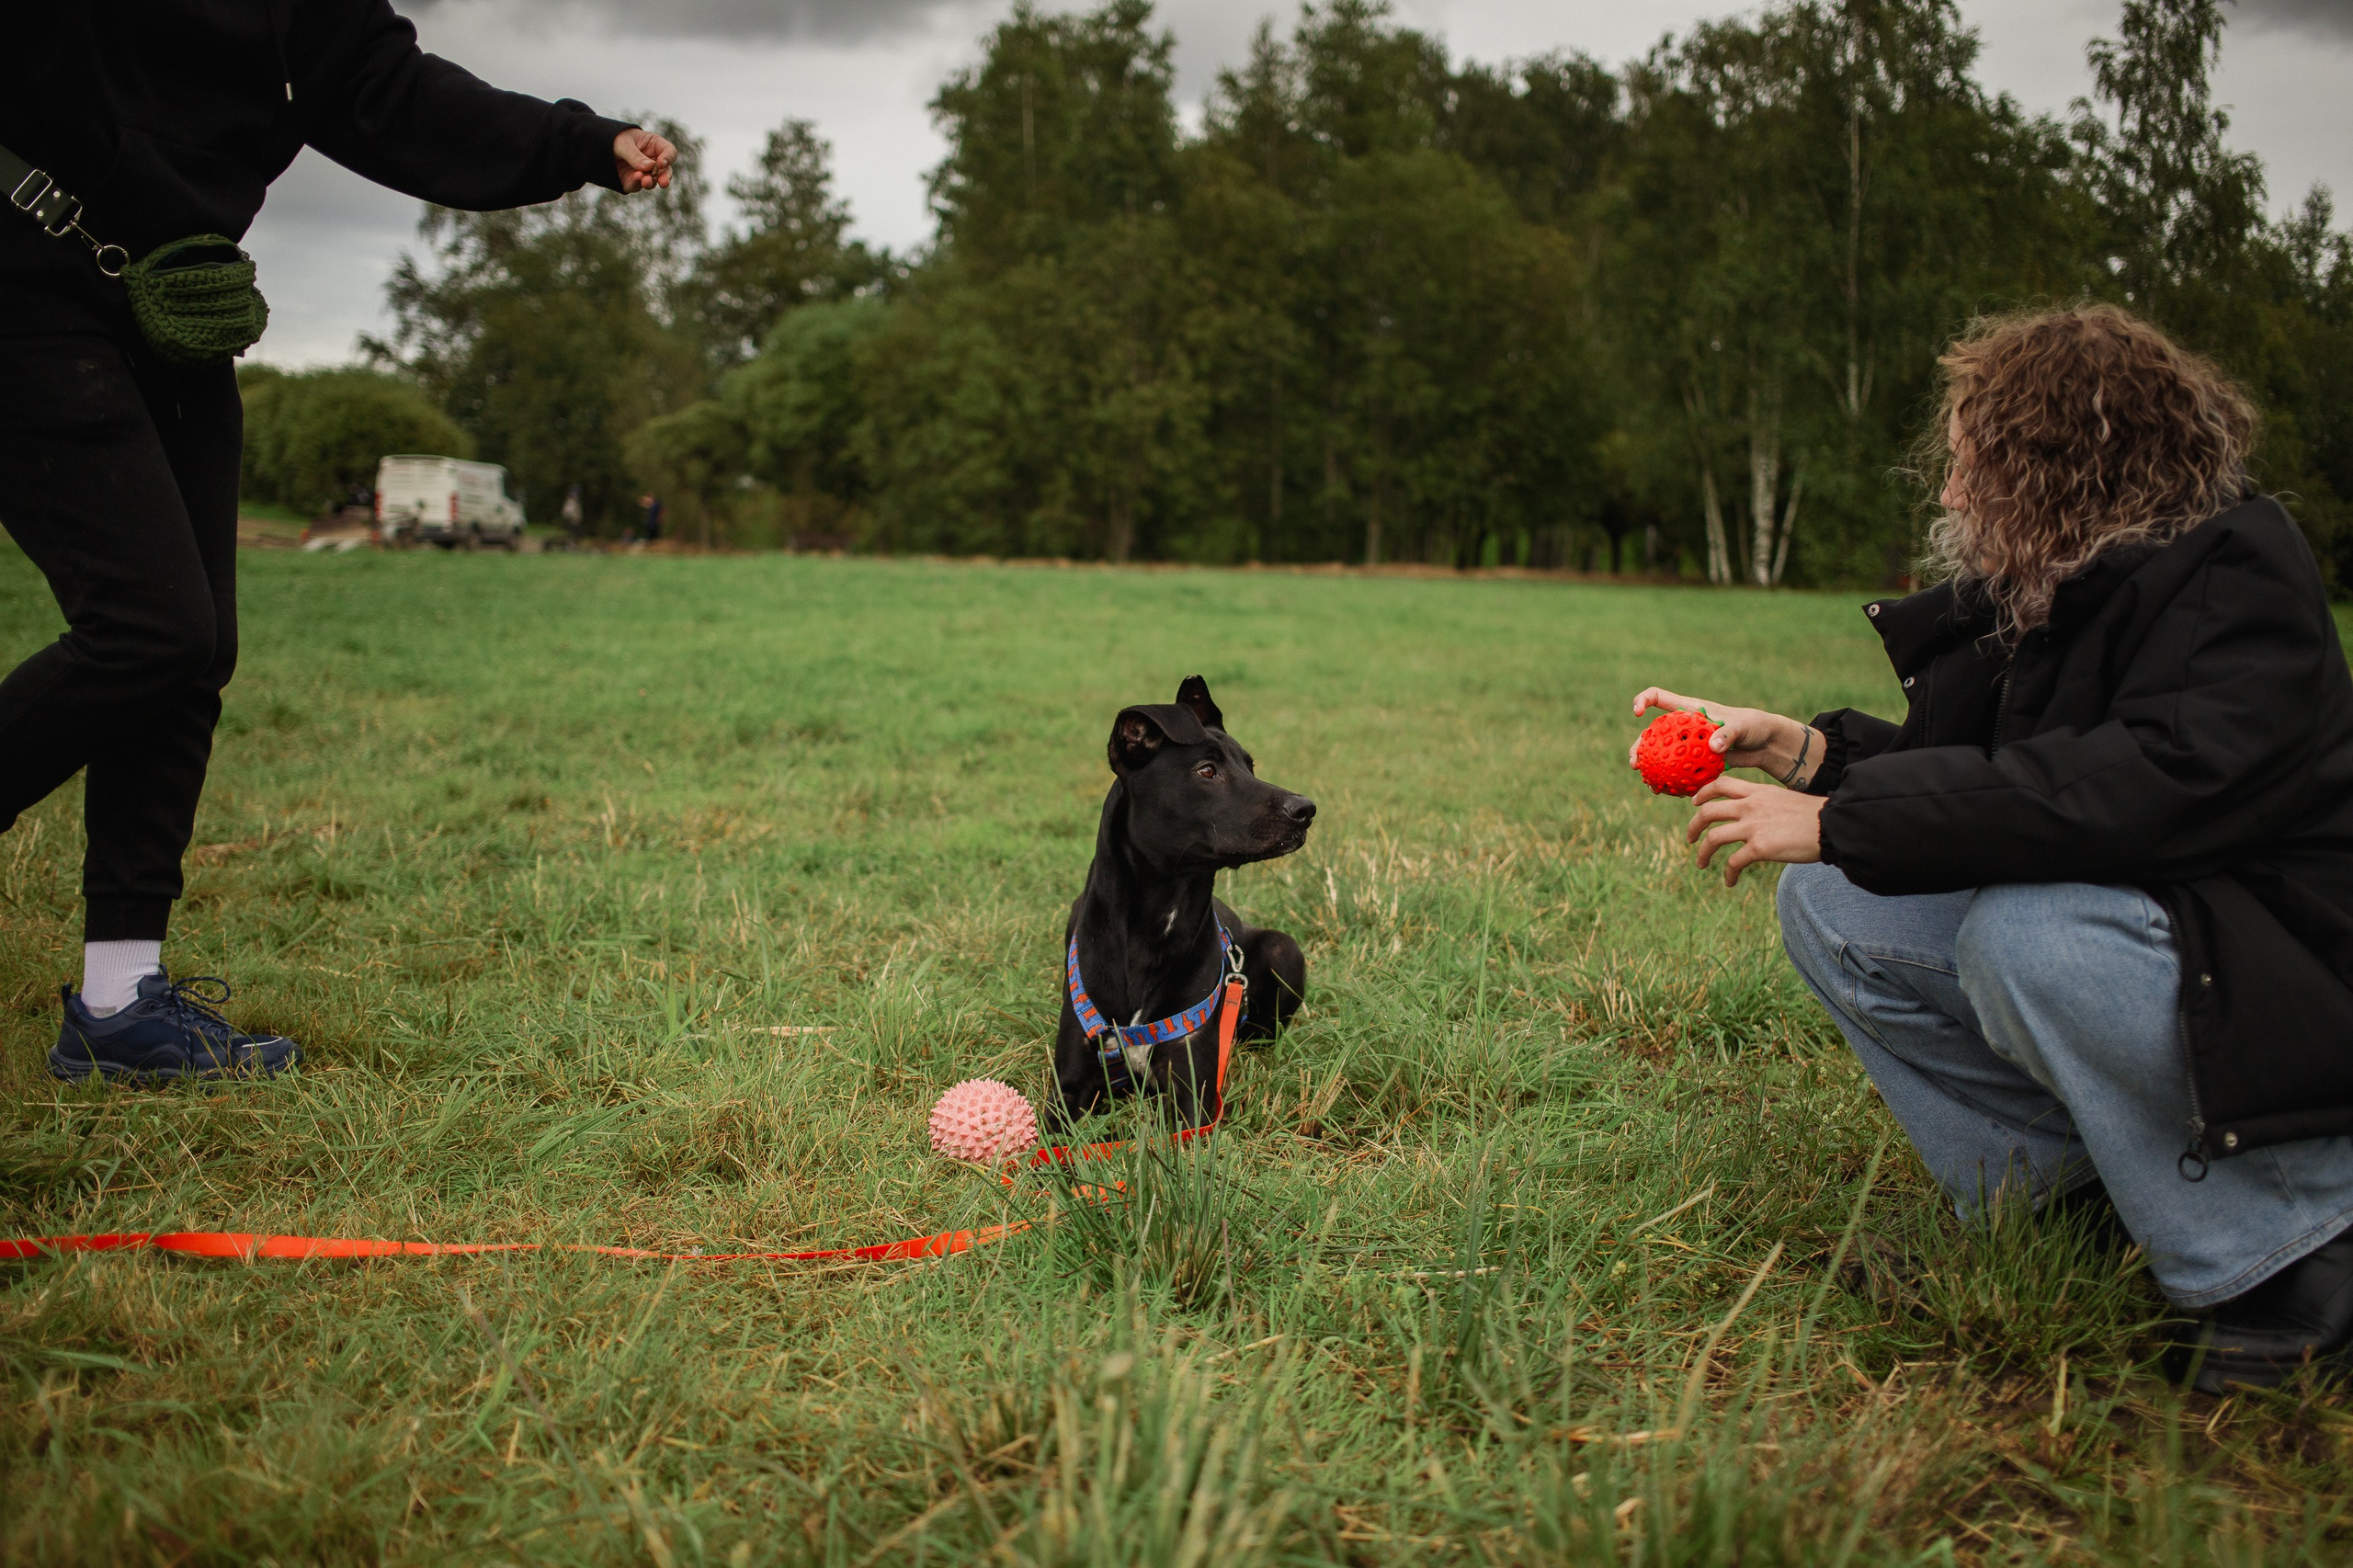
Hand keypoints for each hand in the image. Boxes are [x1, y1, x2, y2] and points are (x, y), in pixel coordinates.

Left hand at [615, 128, 676, 192]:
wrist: (597, 147)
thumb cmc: (615, 139)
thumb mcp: (624, 143)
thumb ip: (636, 156)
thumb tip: (649, 167)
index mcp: (655, 146)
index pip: (669, 152)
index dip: (668, 158)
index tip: (661, 163)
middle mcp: (653, 161)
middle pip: (666, 171)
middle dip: (665, 177)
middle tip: (663, 183)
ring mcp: (644, 173)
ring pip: (654, 181)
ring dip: (651, 182)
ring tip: (645, 180)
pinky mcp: (633, 182)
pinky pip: (638, 186)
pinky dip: (638, 184)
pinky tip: (636, 178)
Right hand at [1628, 686, 1817, 786]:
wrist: (1764, 746)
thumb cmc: (1754, 727)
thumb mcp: (1743, 726)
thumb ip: (1728, 734)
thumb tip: (1714, 747)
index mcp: (1689, 710)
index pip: (1659, 698)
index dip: (1643, 700)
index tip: (1637, 712)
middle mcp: (1683, 727)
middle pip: (1652, 733)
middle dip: (1639, 746)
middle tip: (1635, 763)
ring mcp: (1687, 746)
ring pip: (1662, 756)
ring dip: (1651, 768)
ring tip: (1648, 783)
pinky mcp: (1694, 762)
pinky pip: (1678, 772)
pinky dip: (1671, 782)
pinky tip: (1667, 793)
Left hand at [1685, 777, 1825, 886]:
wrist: (1833, 826)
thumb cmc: (1814, 816)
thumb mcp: (1785, 800)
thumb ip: (1766, 804)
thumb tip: (1757, 817)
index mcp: (1758, 792)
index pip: (1722, 784)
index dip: (1703, 793)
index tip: (1695, 803)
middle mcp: (1751, 806)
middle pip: (1708, 811)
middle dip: (1693, 826)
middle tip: (1690, 838)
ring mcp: (1753, 826)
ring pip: (1713, 838)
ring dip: (1702, 853)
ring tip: (1701, 864)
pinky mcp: (1759, 848)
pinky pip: (1732, 863)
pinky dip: (1727, 874)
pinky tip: (1730, 881)